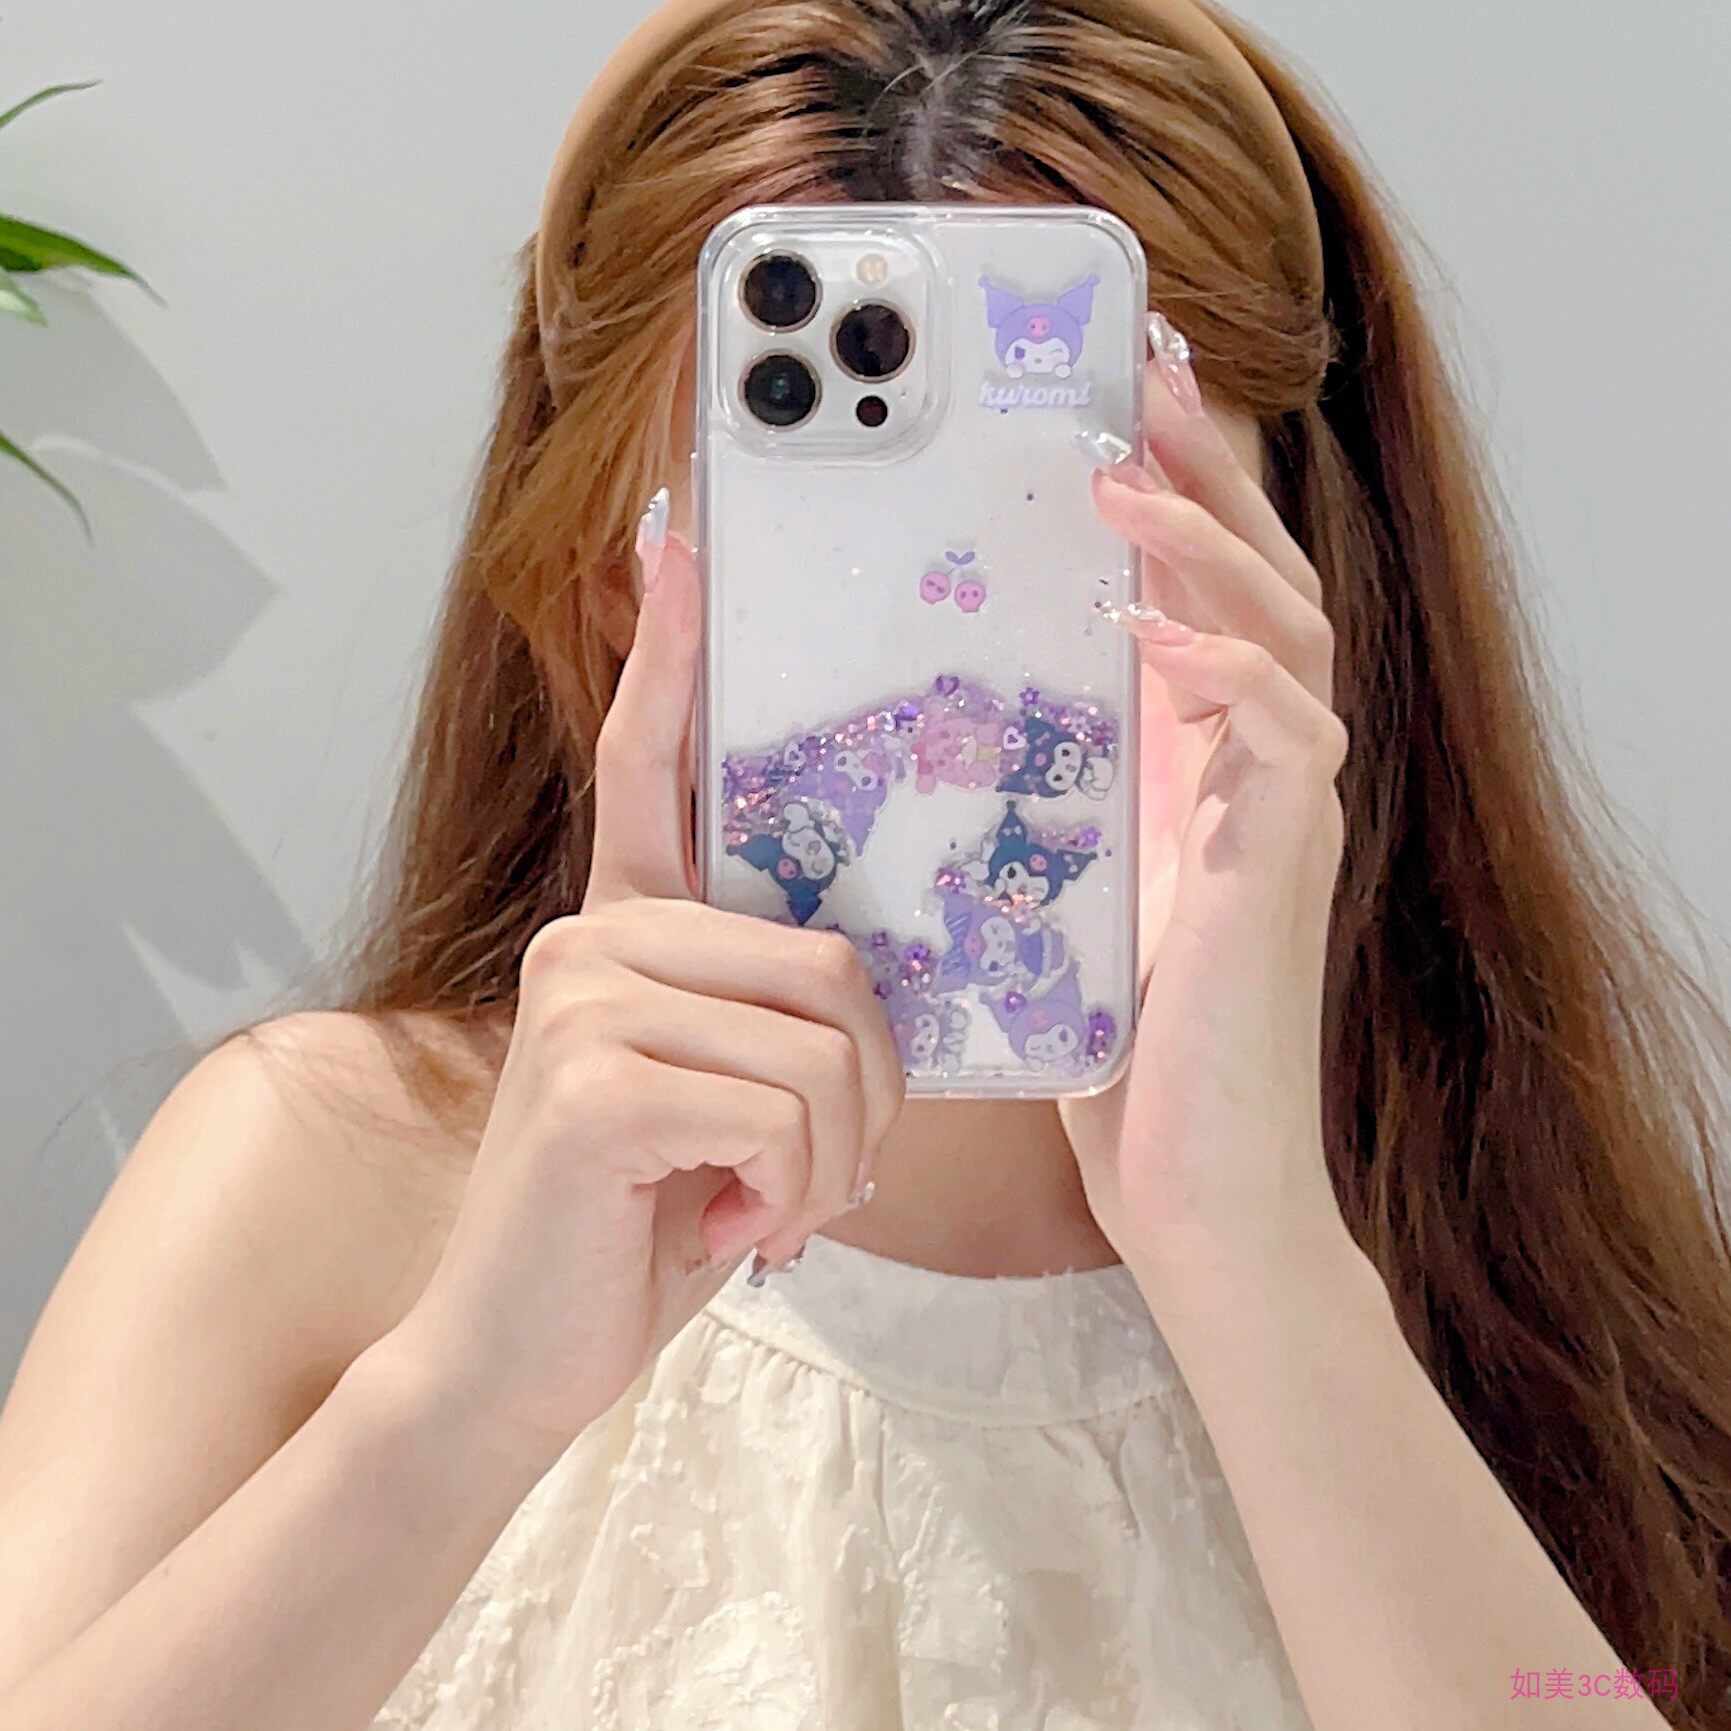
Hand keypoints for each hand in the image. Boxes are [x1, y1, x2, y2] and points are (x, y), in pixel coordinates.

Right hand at [389, 525, 903, 1464]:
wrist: (519, 1358)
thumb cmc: (643, 1220)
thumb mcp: (724, 1097)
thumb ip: (768, 1013)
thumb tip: (865, 979)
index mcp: (626, 928)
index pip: (652, 763)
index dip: (674, 650)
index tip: (684, 534)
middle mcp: (591, 937)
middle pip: (829, 958)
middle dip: (872, 1089)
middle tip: (832, 1167)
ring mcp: (583, 999)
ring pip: (823, 1041)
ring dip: (836, 1156)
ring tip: (774, 1204)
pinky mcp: (591, 1080)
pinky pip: (784, 1108)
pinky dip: (797, 1189)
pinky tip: (737, 1226)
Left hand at [1062, 351, 1358, 1328]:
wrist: (1179, 1183)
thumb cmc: (1098, 1043)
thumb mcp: (1038, 882)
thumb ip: (1019, 790)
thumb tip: (916, 704)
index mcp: (1188, 754)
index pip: (1195, 586)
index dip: (1170, 484)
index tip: (1112, 392)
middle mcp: (1246, 764)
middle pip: (1254, 575)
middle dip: (1201, 468)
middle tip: (1136, 372)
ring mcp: (1277, 812)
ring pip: (1282, 631)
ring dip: (1205, 547)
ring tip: (1120, 481)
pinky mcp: (1281, 872)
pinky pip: (1284, 741)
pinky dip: (1226, 674)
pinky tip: (1154, 634)